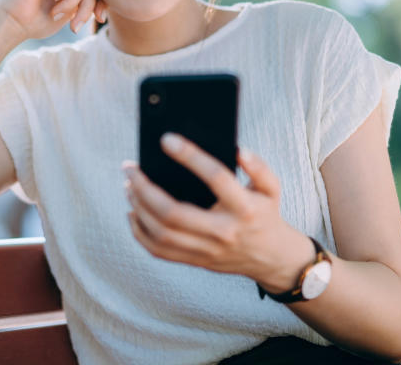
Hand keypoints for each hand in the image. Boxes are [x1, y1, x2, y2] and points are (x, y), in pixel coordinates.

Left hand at [123, 133, 313, 290]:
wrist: (271, 258)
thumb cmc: (265, 214)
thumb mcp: (271, 188)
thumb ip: (259, 167)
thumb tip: (238, 151)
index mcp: (244, 208)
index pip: (216, 177)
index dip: (190, 156)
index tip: (166, 139)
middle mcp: (223, 231)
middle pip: (174, 212)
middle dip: (145, 188)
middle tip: (130, 168)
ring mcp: (207, 250)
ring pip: (161, 233)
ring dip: (138, 208)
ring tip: (129, 187)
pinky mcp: (195, 261)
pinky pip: (159, 251)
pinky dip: (139, 232)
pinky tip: (133, 212)